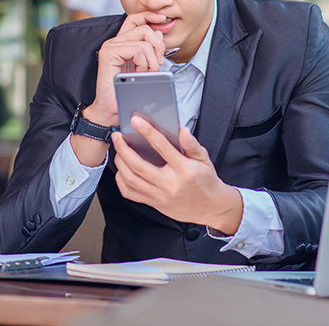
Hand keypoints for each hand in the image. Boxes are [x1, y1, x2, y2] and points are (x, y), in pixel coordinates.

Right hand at [83, 12, 168, 126]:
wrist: (110, 111)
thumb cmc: (126, 91)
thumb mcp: (145, 67)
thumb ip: (150, 49)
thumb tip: (159, 32)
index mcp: (122, 42)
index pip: (136, 18)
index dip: (150, 15)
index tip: (163, 18)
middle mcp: (114, 41)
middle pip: (144, 28)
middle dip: (158, 45)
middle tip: (158, 63)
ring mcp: (110, 47)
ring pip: (143, 40)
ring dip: (152, 59)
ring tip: (148, 72)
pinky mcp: (109, 54)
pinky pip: (137, 50)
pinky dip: (144, 63)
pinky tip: (139, 73)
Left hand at [111, 116, 243, 233]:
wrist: (211, 208)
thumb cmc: (206, 181)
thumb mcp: (204, 159)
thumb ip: (192, 144)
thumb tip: (182, 131)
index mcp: (183, 169)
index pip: (162, 147)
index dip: (147, 132)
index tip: (136, 120)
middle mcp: (170, 184)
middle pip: (139, 166)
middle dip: (124, 149)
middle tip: (117, 136)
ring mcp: (160, 196)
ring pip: (131, 180)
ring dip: (120, 163)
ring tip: (118, 151)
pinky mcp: (155, 204)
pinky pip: (131, 194)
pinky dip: (121, 181)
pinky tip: (121, 170)